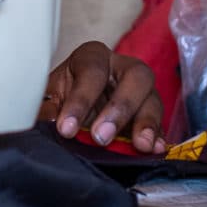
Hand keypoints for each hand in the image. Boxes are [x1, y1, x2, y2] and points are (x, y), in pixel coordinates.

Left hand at [37, 41, 165, 153]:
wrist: (72, 114)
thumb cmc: (61, 99)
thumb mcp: (48, 100)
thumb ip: (46, 110)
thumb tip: (47, 123)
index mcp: (93, 57)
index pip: (92, 71)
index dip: (80, 100)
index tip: (66, 129)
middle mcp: (122, 69)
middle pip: (136, 77)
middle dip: (121, 107)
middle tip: (102, 136)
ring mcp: (141, 92)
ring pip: (153, 100)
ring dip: (146, 124)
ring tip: (140, 145)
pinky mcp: (149, 117)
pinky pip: (160, 125)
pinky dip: (157, 137)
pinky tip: (154, 149)